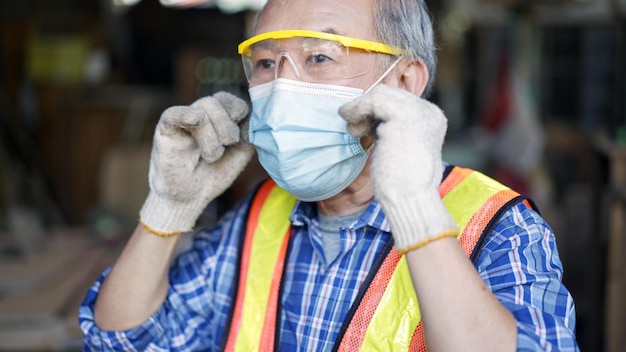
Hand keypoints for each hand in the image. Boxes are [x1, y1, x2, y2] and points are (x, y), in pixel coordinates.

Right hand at [139, 92, 253, 234]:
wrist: (191, 197)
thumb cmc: (214, 173)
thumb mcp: (240, 152)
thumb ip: (249, 132)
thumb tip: (255, 116)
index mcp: (217, 115)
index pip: (230, 99)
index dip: (239, 113)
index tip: (239, 136)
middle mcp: (198, 113)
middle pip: (216, 101)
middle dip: (227, 127)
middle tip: (226, 145)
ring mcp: (181, 121)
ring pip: (201, 110)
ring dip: (211, 138)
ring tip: (210, 157)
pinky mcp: (165, 131)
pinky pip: (173, 114)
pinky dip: (184, 115)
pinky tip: (193, 119)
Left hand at [339, 84, 457, 251]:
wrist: (411, 201)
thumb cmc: (404, 185)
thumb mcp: (403, 150)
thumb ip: (395, 132)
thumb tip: (373, 125)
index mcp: (432, 119)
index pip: (398, 100)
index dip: (375, 111)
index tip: (363, 129)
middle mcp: (428, 111)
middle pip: (388, 93)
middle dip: (366, 108)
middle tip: (355, 130)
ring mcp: (417, 112)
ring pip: (379, 94)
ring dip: (359, 109)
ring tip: (353, 131)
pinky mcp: (403, 116)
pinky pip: (373, 100)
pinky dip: (357, 109)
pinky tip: (352, 128)